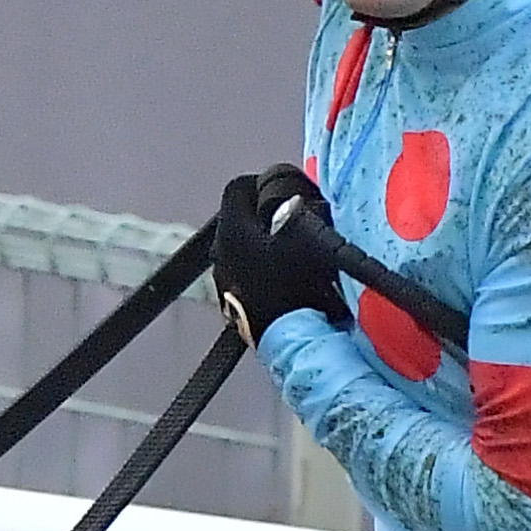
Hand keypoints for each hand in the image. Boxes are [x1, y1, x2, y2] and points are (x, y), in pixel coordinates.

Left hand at [213, 166, 350, 345]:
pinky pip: (248, 275)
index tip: (288, 193)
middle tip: (297, 222)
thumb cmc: (302, 288)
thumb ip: (296, 208)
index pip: (238, 188)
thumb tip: (294, 198)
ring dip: (265, 245)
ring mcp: (226, 283)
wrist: (296, 346)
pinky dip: (265, 271)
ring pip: (243, 248)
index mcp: (233, 231)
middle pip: (240, 218)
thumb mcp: (309, 235)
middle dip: (266, 216)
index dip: (264, 184)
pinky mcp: (236, 307)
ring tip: (296, 255)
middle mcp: (221, 254)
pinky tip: (289, 283)